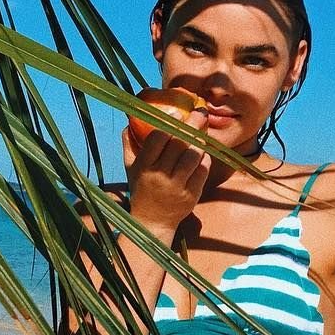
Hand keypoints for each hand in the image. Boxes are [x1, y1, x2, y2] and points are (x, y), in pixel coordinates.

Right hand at [122, 108, 210, 232]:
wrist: (152, 222)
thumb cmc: (141, 190)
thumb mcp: (130, 169)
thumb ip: (129, 145)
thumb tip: (128, 122)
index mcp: (144, 166)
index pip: (157, 138)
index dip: (169, 124)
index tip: (179, 114)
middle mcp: (160, 175)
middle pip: (179, 144)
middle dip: (192, 124)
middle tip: (201, 111)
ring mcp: (177, 186)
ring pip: (193, 156)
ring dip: (200, 141)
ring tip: (203, 131)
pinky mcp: (191, 195)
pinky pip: (202, 171)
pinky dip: (205, 159)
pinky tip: (204, 153)